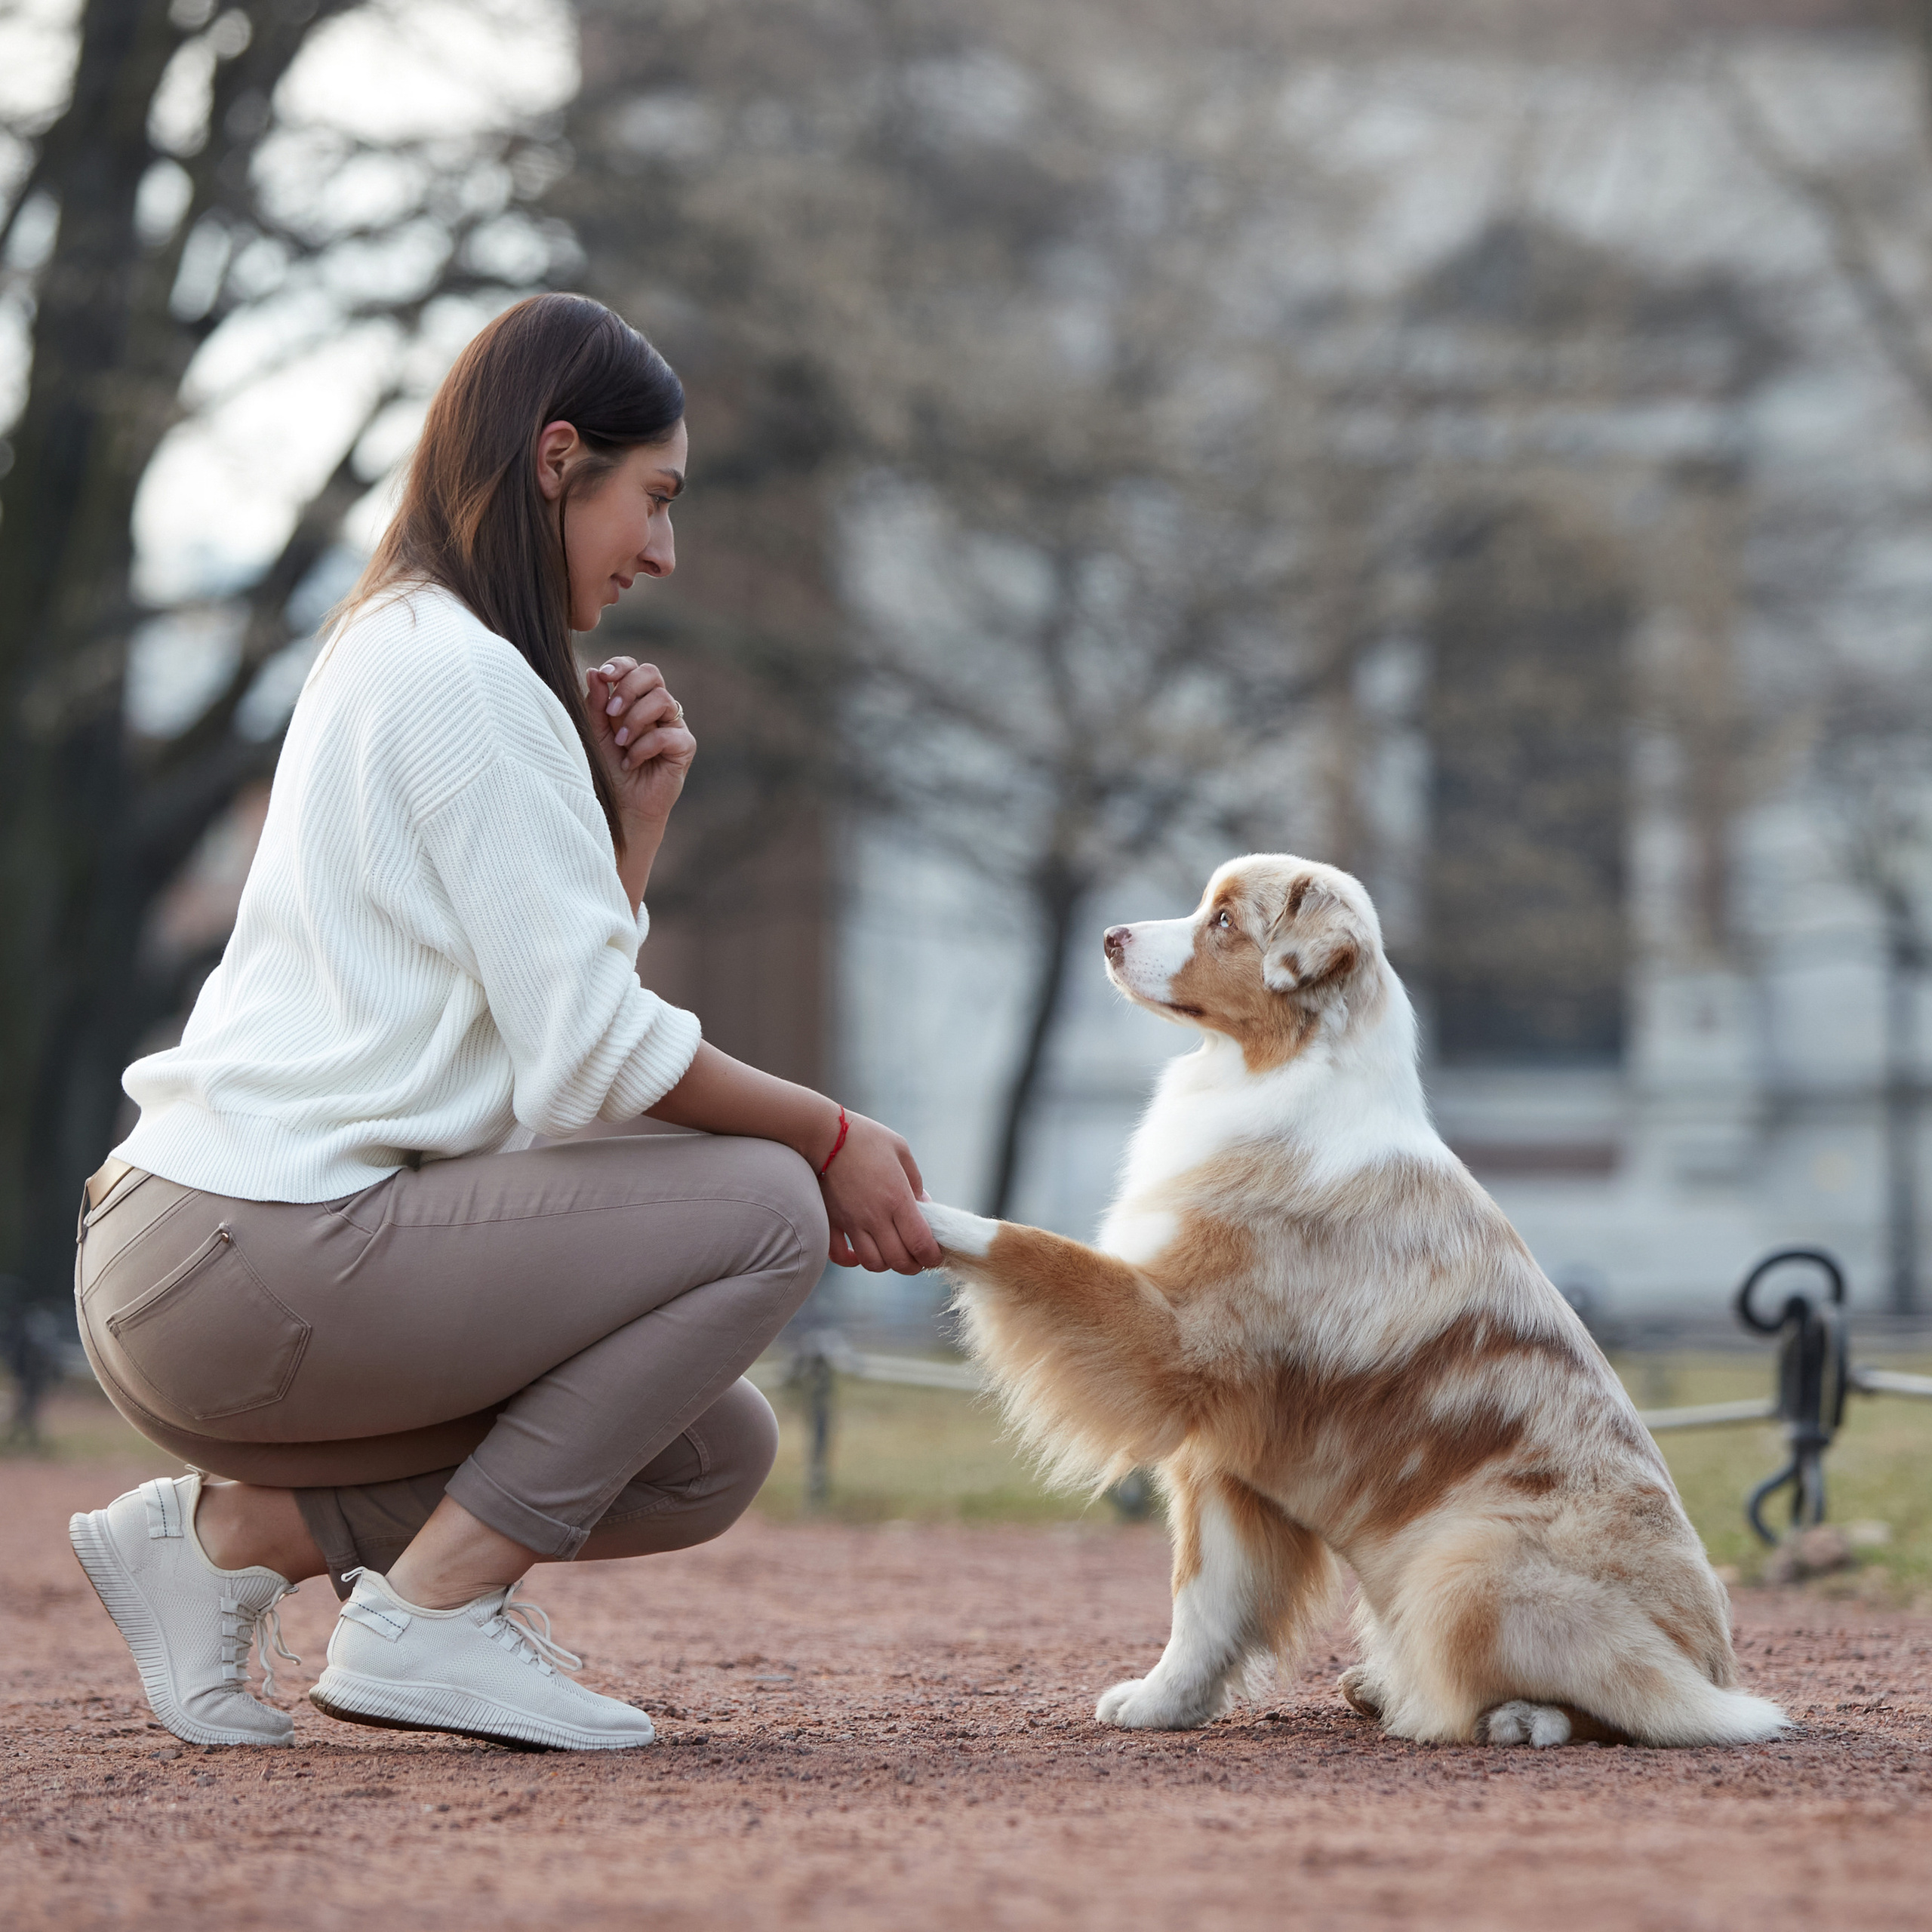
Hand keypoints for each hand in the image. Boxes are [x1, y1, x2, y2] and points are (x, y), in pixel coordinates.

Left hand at [586, 656, 694, 828]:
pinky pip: (667, 734)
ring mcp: (673, 726)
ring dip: (635, 720)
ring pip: (662, 699)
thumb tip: (594, 672)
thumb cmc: (607, 770)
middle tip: (611, 711)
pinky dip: (643, 747)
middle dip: (629, 687)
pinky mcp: (684, 747)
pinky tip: (631, 763)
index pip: (634, 668)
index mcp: (635, 699)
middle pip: (653, 673)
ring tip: (620, 744)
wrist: (621, 807)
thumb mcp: (595, 733)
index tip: (603, 675)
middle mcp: (657, 708)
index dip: (621, 665)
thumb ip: (595, 704)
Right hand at [821, 1111, 943, 1273]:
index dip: (932, 1256)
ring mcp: (851, 1222)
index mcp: (897, 1199)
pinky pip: (840, 1255)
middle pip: (898, 1261)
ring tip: (890, 1253)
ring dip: (885, 1264)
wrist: (823, 1132)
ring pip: (872, 1263)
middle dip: (913, 1266)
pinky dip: (852, 1260)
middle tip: (916, 1258)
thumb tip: (925, 1205)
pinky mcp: (831, 1221)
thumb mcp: (901, 1151)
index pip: (920, 1243)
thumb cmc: (866, 1137)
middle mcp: (875, 1216)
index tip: (935, 1254)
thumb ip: (915, 1181)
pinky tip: (859, 1252)